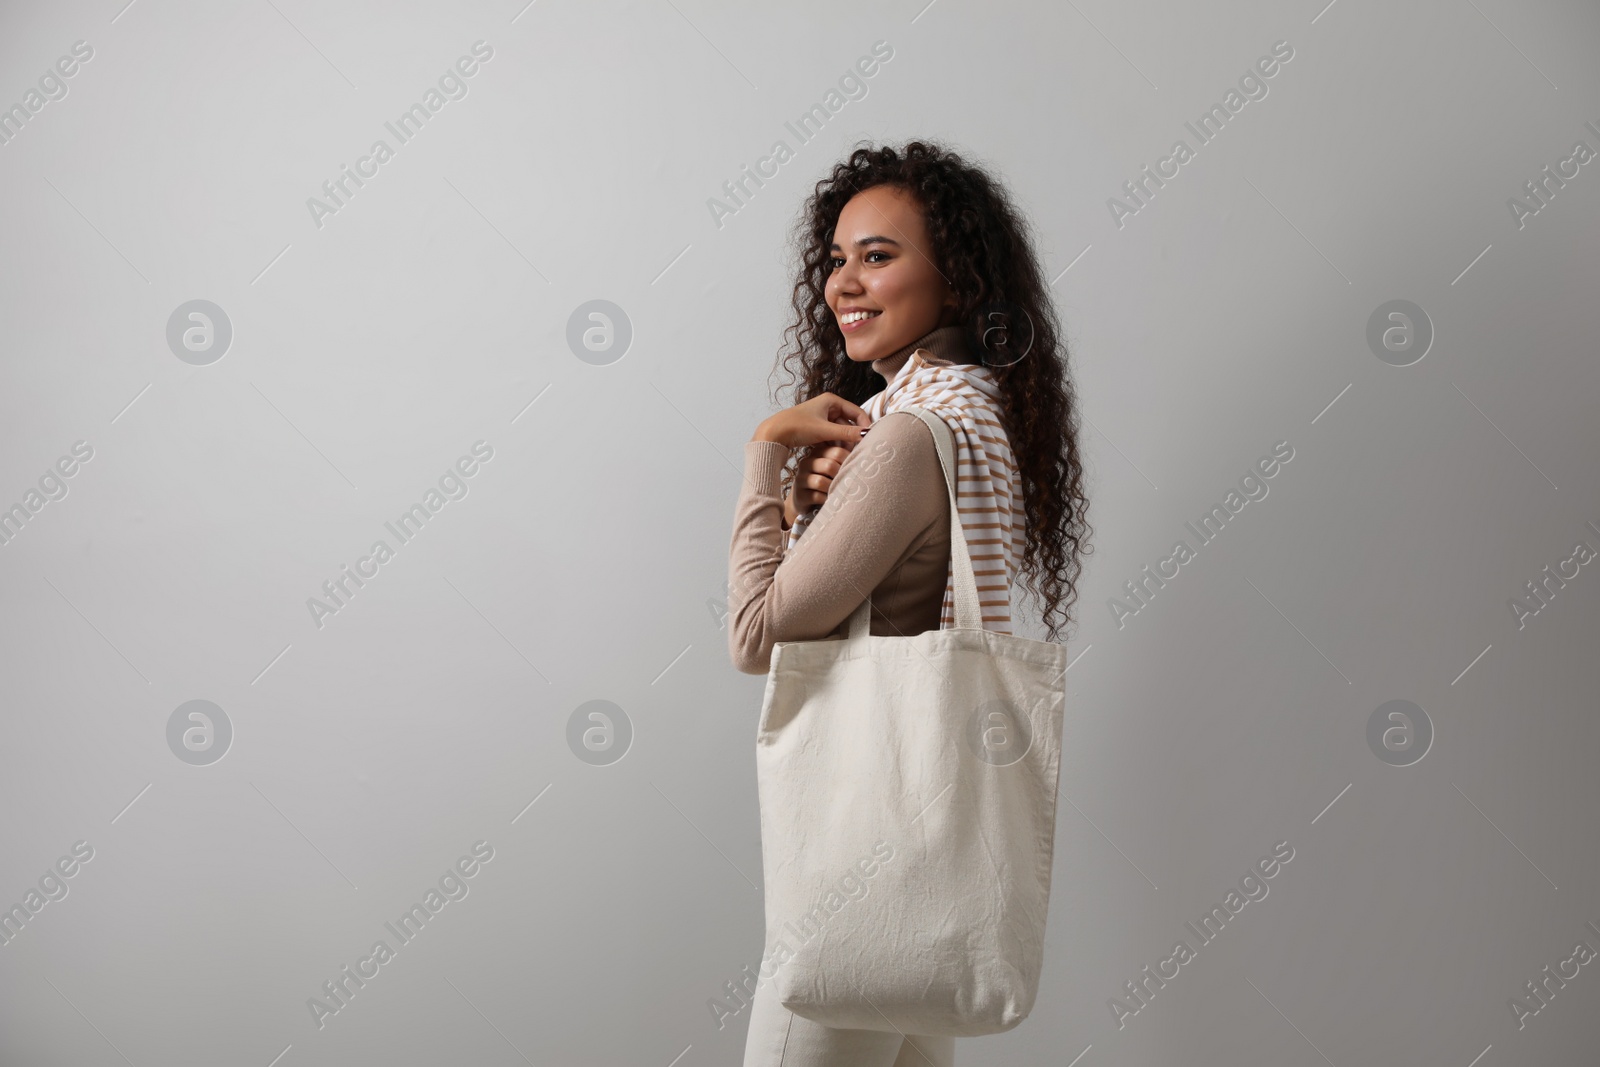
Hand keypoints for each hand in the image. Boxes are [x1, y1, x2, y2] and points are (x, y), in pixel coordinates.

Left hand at [753, 392, 872, 449]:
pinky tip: (834, 456)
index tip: (869, 440)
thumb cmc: (797, 427)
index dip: (864, 425)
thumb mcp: (824, 431)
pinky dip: (833, 445)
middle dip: (852, 438)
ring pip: (839, 432)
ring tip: (845, 456)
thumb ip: (847, 433)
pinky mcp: (815, 429)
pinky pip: (830, 437)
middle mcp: (827, 407)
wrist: (773, 434)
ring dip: (842, 443)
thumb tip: (867, 435)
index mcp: (831, 400)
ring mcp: (821, 418)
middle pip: (848, 424)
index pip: (856, 412)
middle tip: (856, 452)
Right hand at [783, 444, 853, 526]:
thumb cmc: (827, 481)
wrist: (806, 502)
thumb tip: (867, 436)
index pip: (837, 451)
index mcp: (818, 452)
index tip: (856, 469)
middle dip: (841, 476)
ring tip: (839, 492)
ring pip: (821, 482)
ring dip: (834, 489)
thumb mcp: (835, 467)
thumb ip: (847, 455)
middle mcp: (807, 463)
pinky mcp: (800, 495)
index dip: (849, 461)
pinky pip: (816, 496)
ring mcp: (801, 479)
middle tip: (848, 483)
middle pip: (829, 465)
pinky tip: (832, 501)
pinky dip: (827, 500)